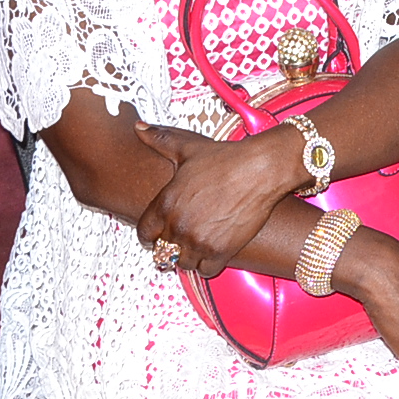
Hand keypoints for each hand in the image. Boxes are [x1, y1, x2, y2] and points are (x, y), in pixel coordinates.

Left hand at [131, 122, 297, 277]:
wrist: (260, 170)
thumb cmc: (225, 158)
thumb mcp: (188, 147)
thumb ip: (159, 139)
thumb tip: (138, 128)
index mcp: (166, 203)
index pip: (144, 233)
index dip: (150, 234)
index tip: (157, 234)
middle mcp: (178, 226)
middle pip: (163, 251)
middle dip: (170, 245)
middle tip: (182, 238)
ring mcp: (199, 241)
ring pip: (182, 263)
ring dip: (188, 257)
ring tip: (196, 245)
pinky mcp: (220, 251)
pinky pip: (204, 271)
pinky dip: (207, 264)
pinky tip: (212, 251)